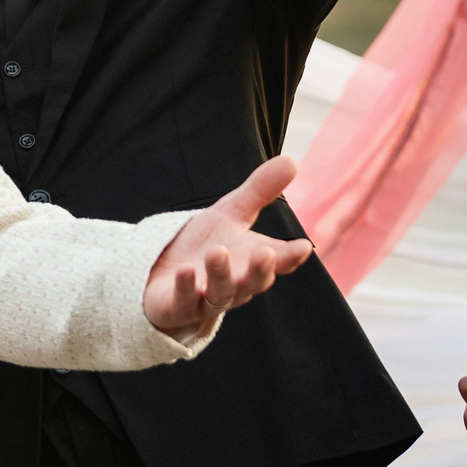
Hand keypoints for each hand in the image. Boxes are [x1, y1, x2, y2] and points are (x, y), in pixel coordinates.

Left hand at [142, 154, 313, 338]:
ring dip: (220, 274)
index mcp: (252, 263)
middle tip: (266, 252)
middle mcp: (235, 285)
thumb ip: (260, 190)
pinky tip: (185, 270)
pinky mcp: (177, 307)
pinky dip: (185, 286)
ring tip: (217, 252)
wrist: (163, 273)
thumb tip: (292, 160)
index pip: (278, 263)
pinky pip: (184, 301)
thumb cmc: (205, 244)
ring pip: (220, 292)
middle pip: (254, 282)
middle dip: (260, 269)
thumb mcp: (231, 213)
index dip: (291, 257)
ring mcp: (207, 299)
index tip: (303, 247)